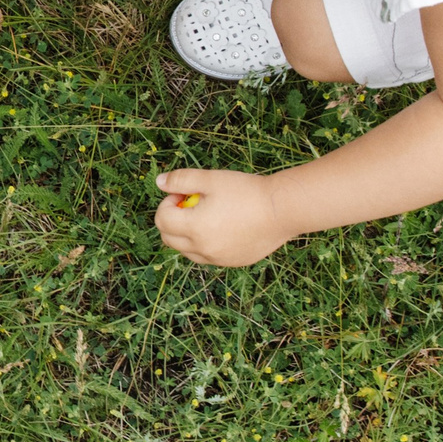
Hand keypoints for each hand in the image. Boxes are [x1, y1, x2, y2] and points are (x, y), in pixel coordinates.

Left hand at [154, 169, 296, 267]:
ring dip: (186, 235)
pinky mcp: (233, 262)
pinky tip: (222, 227)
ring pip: (187, 251)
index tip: (183, 193)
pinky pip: (207, 257)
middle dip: (172, 221)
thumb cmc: (247, 192)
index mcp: (194, 228)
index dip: (167, 204)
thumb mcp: (211, 179)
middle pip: (169, 239)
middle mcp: (203, 249)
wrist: (283, 210)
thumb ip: (181, 180)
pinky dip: (205, 245)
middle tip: (191, 204)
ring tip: (207, 216)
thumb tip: (159, 182)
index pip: (162, 221)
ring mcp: (218, 259)